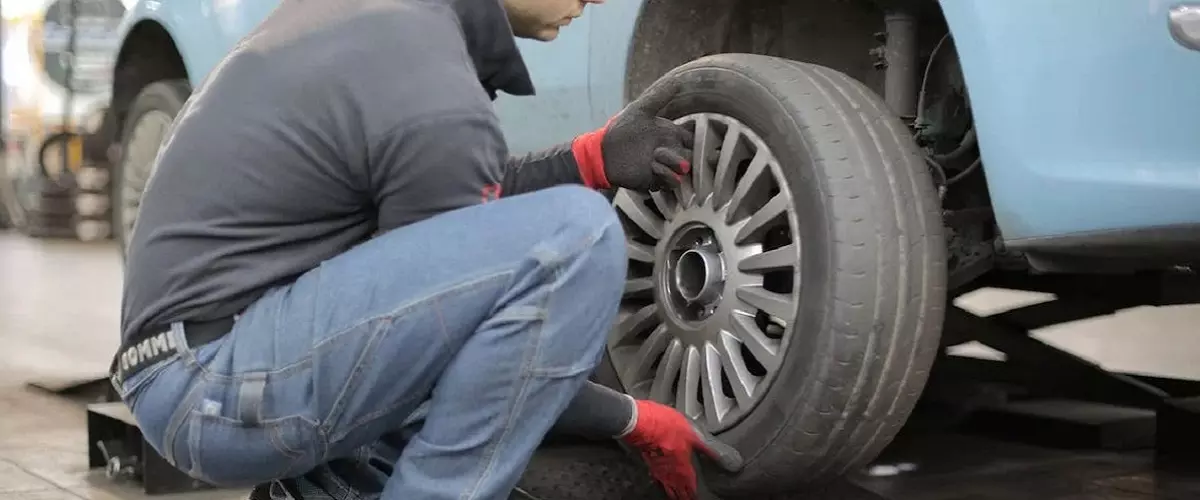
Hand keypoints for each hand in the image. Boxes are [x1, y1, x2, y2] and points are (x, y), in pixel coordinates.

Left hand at [571, 82, 693, 191]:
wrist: (603, 153)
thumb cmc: (621, 129)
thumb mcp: (640, 110)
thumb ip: (658, 96)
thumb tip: (678, 80)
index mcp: (672, 134)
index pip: (694, 138)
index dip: (697, 138)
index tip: (686, 136)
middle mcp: (672, 151)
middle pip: (693, 155)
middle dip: (685, 153)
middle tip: (664, 147)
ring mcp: (666, 167)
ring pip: (685, 170)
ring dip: (674, 164)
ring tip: (655, 156)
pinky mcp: (658, 180)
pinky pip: (672, 182)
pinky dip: (666, 175)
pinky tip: (652, 167)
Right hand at [621, 400, 743, 499]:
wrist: (641, 422)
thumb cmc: (666, 427)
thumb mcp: (695, 436)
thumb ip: (711, 450)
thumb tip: (731, 462)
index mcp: (683, 467)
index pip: (691, 487)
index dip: (694, 495)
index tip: (696, 499)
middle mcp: (670, 471)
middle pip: (678, 490)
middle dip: (684, 497)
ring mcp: (658, 467)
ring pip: (667, 485)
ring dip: (672, 492)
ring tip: (675, 497)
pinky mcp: (648, 460)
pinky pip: (657, 476)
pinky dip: (660, 481)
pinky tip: (659, 480)